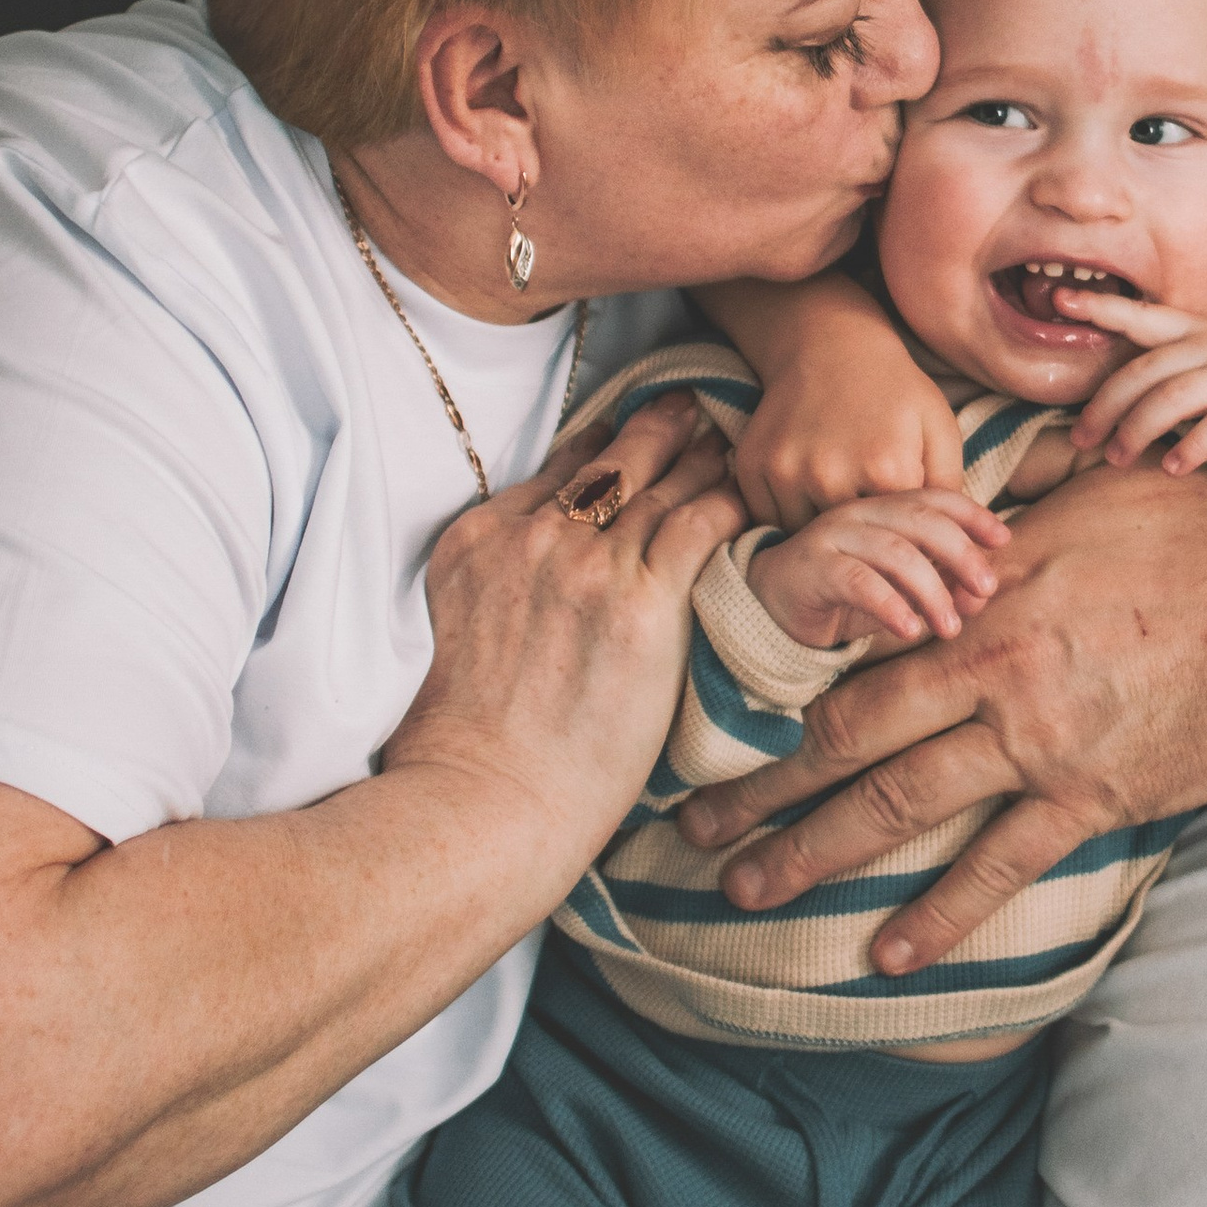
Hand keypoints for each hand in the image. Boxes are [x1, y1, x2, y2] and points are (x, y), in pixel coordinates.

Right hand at [384, 396, 743, 878]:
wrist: (484, 800)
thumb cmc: (471, 748)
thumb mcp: (457, 638)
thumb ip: (498, 591)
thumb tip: (539, 592)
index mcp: (477, 543)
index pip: (555, 470)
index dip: (601, 442)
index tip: (629, 430)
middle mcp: (530, 539)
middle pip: (610, 461)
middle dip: (656, 428)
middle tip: (689, 405)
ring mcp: (585, 565)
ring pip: (660, 485)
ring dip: (700, 456)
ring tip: (729, 436)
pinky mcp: (638, 601)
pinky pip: (698, 526)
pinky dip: (727, 503)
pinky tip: (749, 495)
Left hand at [676, 460, 1206, 974]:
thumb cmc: (1204, 543)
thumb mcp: (1094, 491)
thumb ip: (1015, 503)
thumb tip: (970, 493)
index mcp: (981, 602)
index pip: (857, 654)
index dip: (780, 692)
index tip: (723, 720)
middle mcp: (992, 678)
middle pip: (849, 743)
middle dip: (763, 793)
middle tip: (696, 834)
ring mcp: (1036, 747)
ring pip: (900, 811)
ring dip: (816, 857)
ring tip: (751, 896)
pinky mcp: (1088, 801)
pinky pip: (998, 870)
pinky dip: (940, 917)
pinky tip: (888, 956)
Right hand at [724, 279, 965, 530]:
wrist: (829, 343)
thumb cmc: (895, 391)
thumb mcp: (939, 430)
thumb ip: (950, 492)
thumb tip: (957, 552)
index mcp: (886, 467)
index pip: (903, 541)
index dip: (912, 549)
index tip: (914, 545)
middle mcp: (831, 473)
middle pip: (853, 546)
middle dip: (867, 550)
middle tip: (875, 541)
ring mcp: (786, 470)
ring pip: (807, 538)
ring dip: (824, 539)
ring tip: (840, 521)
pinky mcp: (754, 468)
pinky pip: (770, 520)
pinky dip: (788, 522)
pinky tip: (809, 504)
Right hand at [749, 486, 1010, 648]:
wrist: (769, 599)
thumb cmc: (843, 588)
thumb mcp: (896, 584)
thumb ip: (938, 581)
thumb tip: (982, 594)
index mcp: (884, 504)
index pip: (936, 498)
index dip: (972, 514)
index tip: (1004, 539)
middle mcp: (859, 510)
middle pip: (921, 521)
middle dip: (961, 554)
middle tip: (986, 589)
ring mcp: (833, 535)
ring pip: (895, 552)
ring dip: (931, 591)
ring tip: (951, 626)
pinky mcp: (813, 566)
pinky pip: (858, 582)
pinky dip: (890, 605)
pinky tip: (909, 630)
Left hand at [1062, 297, 1206, 486]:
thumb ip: (1174, 364)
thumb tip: (1113, 393)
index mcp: (1199, 333)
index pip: (1144, 315)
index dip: (1102, 306)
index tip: (1061, 297)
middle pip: (1146, 371)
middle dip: (1106, 404)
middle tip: (1080, 437)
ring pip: (1174, 398)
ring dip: (1138, 430)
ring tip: (1118, 459)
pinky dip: (1192, 447)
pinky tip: (1173, 467)